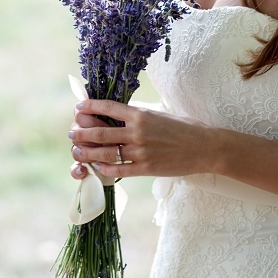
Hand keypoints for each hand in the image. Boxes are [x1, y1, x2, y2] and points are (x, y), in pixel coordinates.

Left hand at [69, 99, 217, 179]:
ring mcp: (141, 151)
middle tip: (72, 133)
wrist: (205, 147)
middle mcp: (138, 132)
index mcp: (141, 114)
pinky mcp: (146, 168)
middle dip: (82, 132)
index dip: (90, 107)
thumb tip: (120, 113)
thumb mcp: (160, 113)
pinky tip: (97, 167)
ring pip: (105, 153)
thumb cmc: (185, 127)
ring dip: (87, 152)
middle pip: (100, 132)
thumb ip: (139, 114)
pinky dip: (105, 169)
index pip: (108, 107)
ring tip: (77, 152)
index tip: (79, 108)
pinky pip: (119, 170)